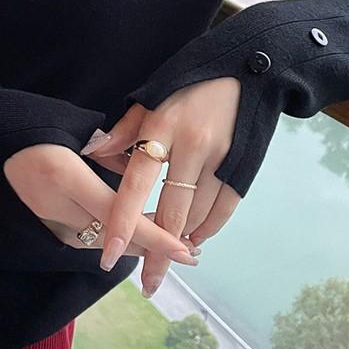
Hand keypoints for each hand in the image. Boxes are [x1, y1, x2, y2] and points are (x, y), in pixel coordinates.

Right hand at [3, 143, 198, 264]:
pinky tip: (129, 233)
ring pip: (98, 241)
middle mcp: (54, 204)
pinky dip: (110, 237)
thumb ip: (107, 148)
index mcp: (64, 176)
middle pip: (112, 236)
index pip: (118, 213)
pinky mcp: (40, 221)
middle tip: (189, 252)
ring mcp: (44, 216)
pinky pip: (82, 236)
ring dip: (133, 244)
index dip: (153, 234)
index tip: (183, 248)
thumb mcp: (70, 125)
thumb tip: (139, 163)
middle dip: (151, 246)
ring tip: (166, 243)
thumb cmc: (26, 119)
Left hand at [81, 77, 242, 294]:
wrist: (254, 65)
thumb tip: (95, 153)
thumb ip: (125, 128)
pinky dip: (207, 227)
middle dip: (156, 253)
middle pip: (169, 213)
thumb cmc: (193, 77)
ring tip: (167, 258)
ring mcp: (220, 158)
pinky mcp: (243, 166)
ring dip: (180, 241)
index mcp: (162, 127)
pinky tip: (194, 238)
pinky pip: (223, 209)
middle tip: (147, 283)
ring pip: (196, 214)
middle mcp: (191, 146)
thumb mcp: (153, 93)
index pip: (135, 186)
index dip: (122, 223)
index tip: (110, 255)